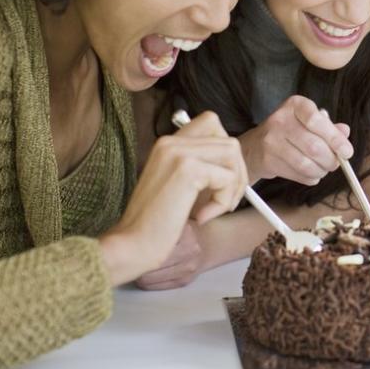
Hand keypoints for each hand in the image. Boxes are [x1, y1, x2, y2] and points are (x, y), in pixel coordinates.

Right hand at [99, 111, 247, 285]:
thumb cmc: (156, 222)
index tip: (222, 181)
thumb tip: (237, 166)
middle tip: (224, 200)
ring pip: (232, 155)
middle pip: (229, 141)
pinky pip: (227, 178)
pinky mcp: (187, 169)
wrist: (132, 244)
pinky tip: (202, 217)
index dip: (226, 152)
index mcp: (168, 143)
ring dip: (233, 186)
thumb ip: (200, 166)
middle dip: (237, 172)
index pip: (212, 124)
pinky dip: (223, 201)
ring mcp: (178, 152)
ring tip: (214, 209)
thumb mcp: (178, 185)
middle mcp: (171, 141)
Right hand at [239, 95, 351, 184]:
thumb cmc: (288, 132)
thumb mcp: (308, 121)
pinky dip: (310, 177)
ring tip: (323, 169)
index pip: (316, 120)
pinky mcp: (267, 160)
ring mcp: (271, 141)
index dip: (335, 138)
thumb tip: (345, 132)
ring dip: (321, 171)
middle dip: (331, 160)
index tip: (346, 152)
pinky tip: (310, 173)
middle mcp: (280, 120)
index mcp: (295, 105)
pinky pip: (298, 174)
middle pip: (314, 146)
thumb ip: (328, 126)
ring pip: (306, 164)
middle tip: (336, 163)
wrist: (254, 147)